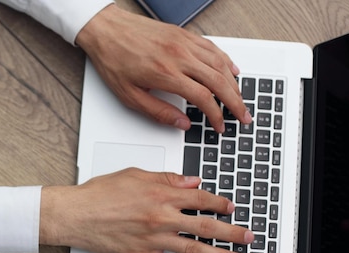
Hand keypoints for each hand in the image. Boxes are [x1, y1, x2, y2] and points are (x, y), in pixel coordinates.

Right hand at [39, 168, 253, 252]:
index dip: (219, 203)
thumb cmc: (100, 193)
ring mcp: (153, 238)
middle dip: (231, 232)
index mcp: (160, 193)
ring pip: (194, 249)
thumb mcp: (135, 175)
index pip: (199, 198)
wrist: (77, 213)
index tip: (231, 207)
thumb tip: (190, 181)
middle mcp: (161, 216)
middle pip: (205, 225)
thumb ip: (166, 178)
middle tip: (247, 237)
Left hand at [76, 4, 251, 132]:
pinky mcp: (184, 34)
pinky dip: (226, 61)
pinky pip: (212, 48)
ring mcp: (184, 43)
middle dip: (235, 102)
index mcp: (166, 74)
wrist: (106, 30)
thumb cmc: (114, 60)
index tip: (220, 127)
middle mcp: (180, 56)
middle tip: (243, 116)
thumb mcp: (130, 96)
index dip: (216, 116)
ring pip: (220, 64)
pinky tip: (232, 71)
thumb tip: (183, 124)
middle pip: (219, 82)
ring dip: (234, 84)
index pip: (203, 99)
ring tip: (240, 99)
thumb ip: (159, 112)